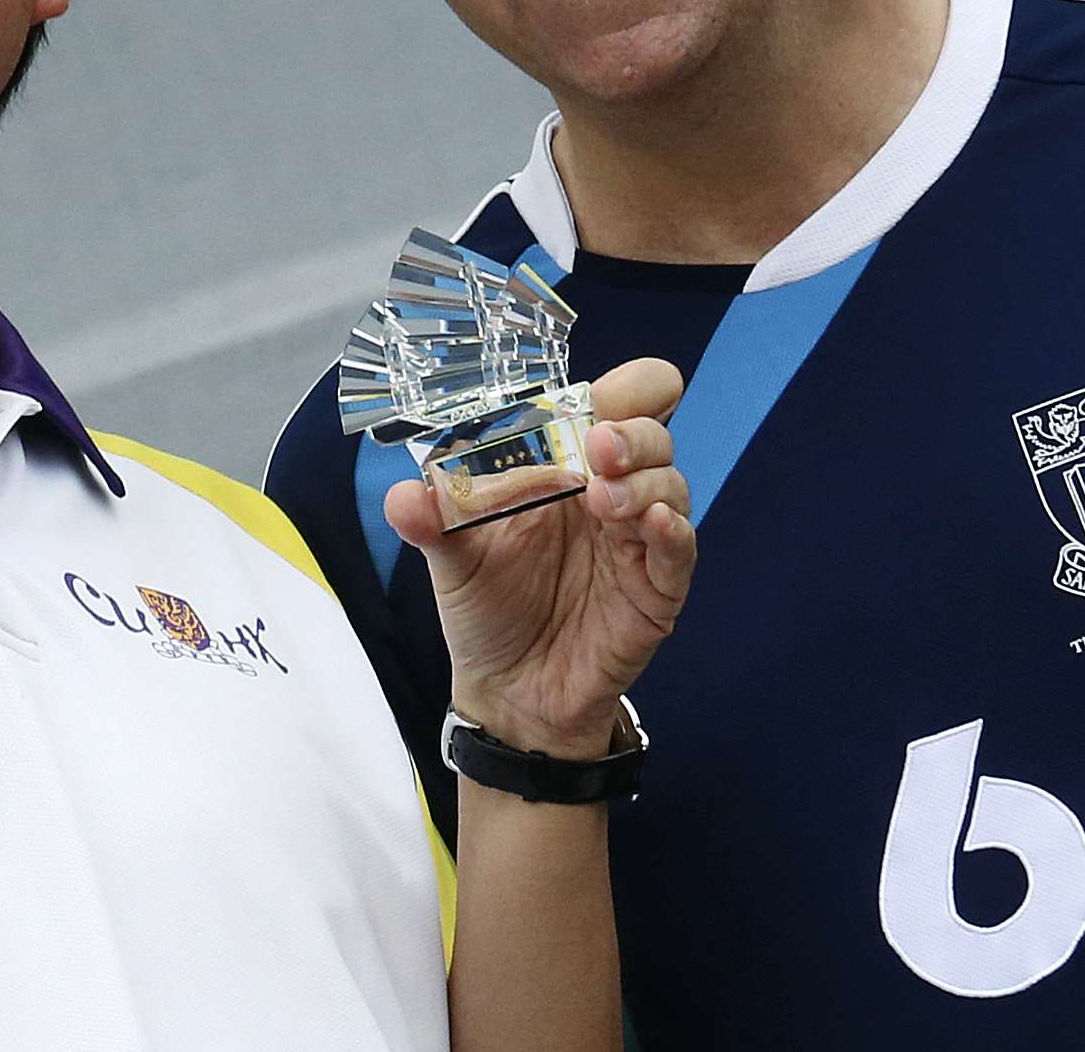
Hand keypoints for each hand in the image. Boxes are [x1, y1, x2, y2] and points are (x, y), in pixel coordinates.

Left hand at [387, 357, 694, 756]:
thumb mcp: (450, 559)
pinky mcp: (657, 588)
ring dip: (644, 480)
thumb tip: (403, 495)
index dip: (611, 391)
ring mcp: (637, 539)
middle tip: (599, 449)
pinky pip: (681, 549)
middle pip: (651, 431)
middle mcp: (608, 491)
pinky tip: (652, 524)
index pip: (611, 402)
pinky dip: (673, 530)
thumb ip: (431, 521)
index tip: (586, 400)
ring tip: (604, 500)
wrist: (509, 692)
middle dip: (631, 430)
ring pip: (671, 483)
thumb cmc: (486, 609)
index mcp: (563, 466)